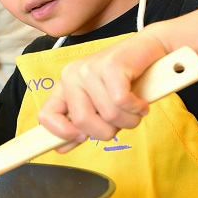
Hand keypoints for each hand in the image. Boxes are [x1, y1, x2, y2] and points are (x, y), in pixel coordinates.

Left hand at [37, 34, 167, 152]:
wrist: (151, 49)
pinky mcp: (110, 65)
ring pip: (108, 115)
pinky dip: (136, 108)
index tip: (84, 137)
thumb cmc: (126, 81)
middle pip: (82, 122)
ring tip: (135, 109)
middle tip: (122, 120)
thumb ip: (81, 126)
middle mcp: (72, 75)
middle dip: (108, 131)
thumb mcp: (100, 106)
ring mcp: (89, 69)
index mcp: (65, 85)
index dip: (63, 134)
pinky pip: (121, 102)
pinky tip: (141, 103)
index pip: (46, 115)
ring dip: (129, 120)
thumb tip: (59, 148)